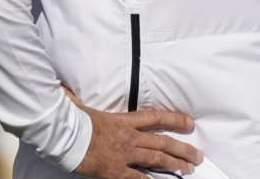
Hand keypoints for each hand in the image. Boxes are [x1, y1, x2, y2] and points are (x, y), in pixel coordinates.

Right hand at [65, 86, 202, 178]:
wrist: (62, 134)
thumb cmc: (69, 119)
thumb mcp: (80, 104)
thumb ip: (79, 98)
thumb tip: (66, 89)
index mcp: (123, 120)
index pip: (156, 117)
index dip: (175, 119)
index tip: (189, 123)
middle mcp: (129, 137)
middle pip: (162, 142)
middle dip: (183, 149)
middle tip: (197, 156)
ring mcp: (123, 154)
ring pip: (157, 159)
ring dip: (175, 164)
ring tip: (189, 168)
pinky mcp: (114, 171)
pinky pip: (138, 177)